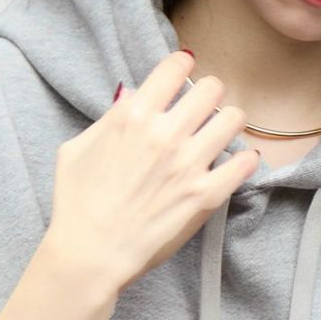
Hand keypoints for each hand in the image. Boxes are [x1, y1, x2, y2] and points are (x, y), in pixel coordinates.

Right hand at [43, 50, 258, 295]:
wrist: (89, 253)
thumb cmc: (76, 204)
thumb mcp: (77, 148)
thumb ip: (109, 119)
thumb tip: (133, 98)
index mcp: (133, 116)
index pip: (175, 68)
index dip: (182, 66)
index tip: (183, 71)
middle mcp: (164, 134)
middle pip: (210, 88)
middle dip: (208, 94)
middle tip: (202, 107)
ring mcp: (188, 164)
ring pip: (232, 119)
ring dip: (227, 123)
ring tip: (219, 133)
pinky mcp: (205, 195)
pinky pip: (244, 164)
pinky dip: (244, 160)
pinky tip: (238, 162)